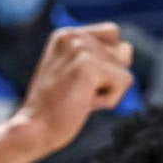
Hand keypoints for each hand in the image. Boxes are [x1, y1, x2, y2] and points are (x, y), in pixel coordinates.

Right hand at [14, 24, 134, 156]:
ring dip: (107, 90)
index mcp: (66, 34)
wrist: (34, 128)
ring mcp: (79, 47)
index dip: (106, 62)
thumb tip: (127, 49)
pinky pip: (124, 82)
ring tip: (78, 96)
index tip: (77, 78)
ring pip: (124, 69)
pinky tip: (83, 102)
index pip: (113, 35)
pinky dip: (109, 99)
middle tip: (76, 90)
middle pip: (122, 52)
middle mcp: (72, 35)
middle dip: (107, 78)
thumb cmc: (57, 106)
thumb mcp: (80, 74)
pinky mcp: (87, 64)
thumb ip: (106, 57)